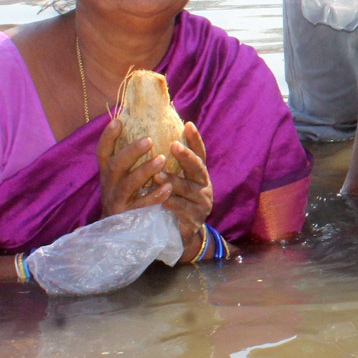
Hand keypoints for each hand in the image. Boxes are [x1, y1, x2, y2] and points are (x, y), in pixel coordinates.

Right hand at [96, 118, 171, 216]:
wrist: (121, 230)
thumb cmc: (127, 194)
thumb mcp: (123, 175)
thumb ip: (129, 156)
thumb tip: (142, 125)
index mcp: (109, 172)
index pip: (103, 152)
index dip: (107, 137)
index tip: (118, 121)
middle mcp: (110, 185)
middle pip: (115, 166)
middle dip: (131, 152)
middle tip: (149, 140)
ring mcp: (118, 201)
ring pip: (128, 185)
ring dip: (144, 171)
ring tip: (162, 159)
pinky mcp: (128, 216)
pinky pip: (141, 206)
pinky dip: (154, 196)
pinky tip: (167, 188)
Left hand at [156, 122, 214, 260]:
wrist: (180, 233)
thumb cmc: (175, 201)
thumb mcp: (175, 181)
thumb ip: (171, 164)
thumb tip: (154, 137)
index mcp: (198, 173)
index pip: (199, 152)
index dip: (195, 139)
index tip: (187, 125)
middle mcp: (204, 184)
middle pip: (197, 167)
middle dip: (186, 155)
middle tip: (173, 145)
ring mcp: (202, 201)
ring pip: (188, 188)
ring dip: (172, 181)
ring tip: (156, 175)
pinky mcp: (196, 218)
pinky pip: (182, 209)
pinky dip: (171, 203)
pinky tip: (161, 200)